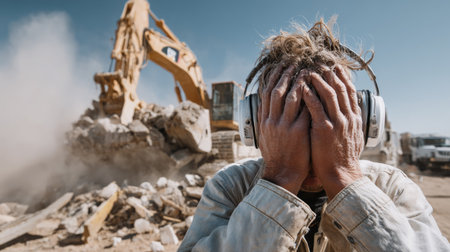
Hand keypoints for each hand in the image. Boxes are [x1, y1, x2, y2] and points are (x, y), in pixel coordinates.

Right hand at [259, 65, 310, 194]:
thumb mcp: (265, 136)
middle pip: (277, 91)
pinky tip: (316, 88)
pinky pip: (304, 109)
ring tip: (306, 70)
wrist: (281, 175)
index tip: (279, 65)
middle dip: (285, 74)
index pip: (266, 93)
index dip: (273, 77)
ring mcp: (284, 126)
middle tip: (294, 62)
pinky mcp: (297, 132)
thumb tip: (265, 104)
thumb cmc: (276, 156)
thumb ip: (266, 119)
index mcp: (264, 121)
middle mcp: (272, 121)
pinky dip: (310, 97)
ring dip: (298, 81)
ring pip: (290, 97)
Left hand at [302, 65, 363, 198]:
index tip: (336, 66)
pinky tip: (302, 87)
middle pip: (340, 88)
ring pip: (329, 94)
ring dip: (319, 80)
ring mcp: (337, 123)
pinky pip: (316, 108)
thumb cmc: (343, 158)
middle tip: (321, 62)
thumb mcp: (352, 136)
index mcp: (354, 118)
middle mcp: (347, 117)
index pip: (350, 92)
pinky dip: (309, 95)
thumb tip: (349, 111)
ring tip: (310, 70)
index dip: (343, 77)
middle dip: (331, 73)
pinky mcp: (324, 130)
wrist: (341, 175)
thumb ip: (350, 122)